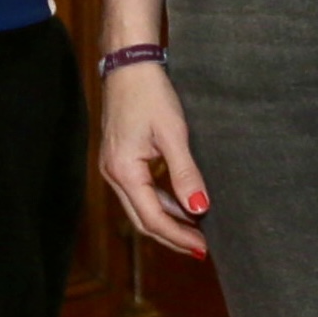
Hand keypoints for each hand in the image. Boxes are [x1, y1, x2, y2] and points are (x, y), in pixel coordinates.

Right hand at [97, 58, 207, 258]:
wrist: (129, 67)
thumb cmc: (151, 95)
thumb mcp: (174, 134)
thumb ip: (185, 173)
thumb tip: (199, 209)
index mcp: (124, 171)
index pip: (153, 218)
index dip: (178, 236)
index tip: (203, 248)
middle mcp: (113, 176)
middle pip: (144, 220)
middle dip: (173, 237)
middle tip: (202, 250)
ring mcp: (114, 169)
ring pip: (142, 208)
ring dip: (169, 222)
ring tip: (197, 232)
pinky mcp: (121, 162)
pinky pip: (141, 192)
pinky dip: (163, 204)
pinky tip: (183, 207)